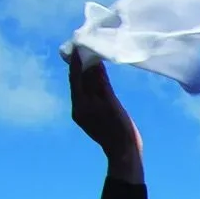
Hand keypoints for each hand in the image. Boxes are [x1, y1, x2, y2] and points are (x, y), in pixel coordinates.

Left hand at [68, 55, 142, 173]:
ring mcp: (83, 113)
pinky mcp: (90, 117)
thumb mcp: (112, 104)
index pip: (75, 77)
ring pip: (82, 88)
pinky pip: (87, 95)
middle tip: (85, 47)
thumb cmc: (121, 130)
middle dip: (80, 65)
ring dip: (86, 74)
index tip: (78, 44)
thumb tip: (94, 63)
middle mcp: (78, 108)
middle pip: (77, 81)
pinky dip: (91, 84)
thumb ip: (101, 84)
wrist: (124, 154)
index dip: (76, 60)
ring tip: (92, 58)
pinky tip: (97, 77)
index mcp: (80, 105)